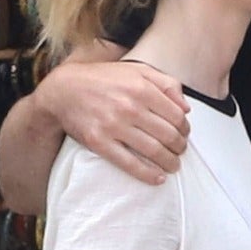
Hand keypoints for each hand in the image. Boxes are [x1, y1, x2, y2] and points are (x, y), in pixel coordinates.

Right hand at [37, 57, 189, 183]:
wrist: (64, 90)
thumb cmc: (104, 80)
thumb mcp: (137, 70)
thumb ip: (165, 83)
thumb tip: (187, 108)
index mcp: (142, 88)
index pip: (176, 116)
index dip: (185, 129)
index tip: (184, 134)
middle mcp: (129, 107)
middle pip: (168, 135)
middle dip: (180, 148)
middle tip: (180, 152)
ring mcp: (113, 126)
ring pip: (153, 151)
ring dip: (169, 163)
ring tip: (173, 166)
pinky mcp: (100, 143)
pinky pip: (129, 163)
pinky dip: (147, 174)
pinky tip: (158, 178)